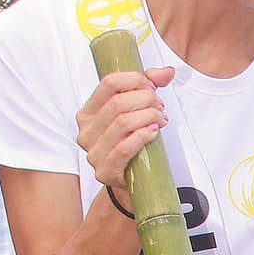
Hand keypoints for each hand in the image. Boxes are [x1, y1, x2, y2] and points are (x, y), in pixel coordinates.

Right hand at [76, 67, 175, 196]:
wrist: (130, 182)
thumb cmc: (130, 144)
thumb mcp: (134, 113)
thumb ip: (147, 88)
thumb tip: (167, 72)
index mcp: (88, 112)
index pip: (108, 83)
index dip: (134, 80)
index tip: (151, 87)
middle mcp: (86, 131)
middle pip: (118, 103)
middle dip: (146, 100)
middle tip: (160, 106)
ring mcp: (93, 152)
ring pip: (123, 123)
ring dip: (148, 117)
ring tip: (160, 119)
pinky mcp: (105, 171)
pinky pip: (124, 148)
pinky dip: (142, 137)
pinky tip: (153, 133)